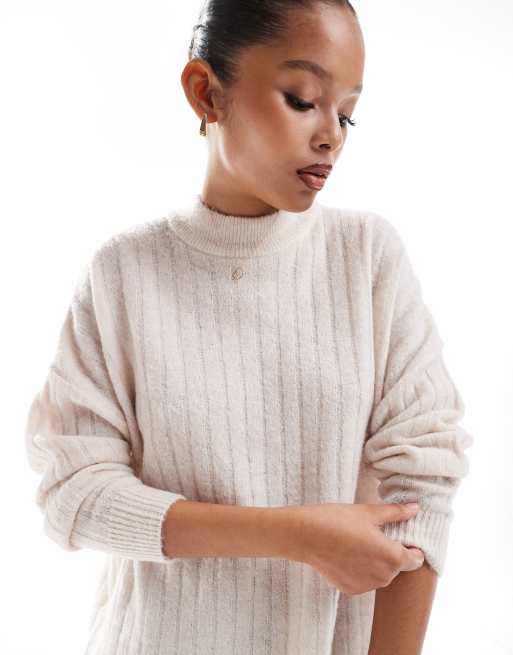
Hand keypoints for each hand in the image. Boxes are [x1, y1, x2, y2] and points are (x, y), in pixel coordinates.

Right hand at [296, 502, 424, 595]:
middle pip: (397, 566)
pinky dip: (360, 571)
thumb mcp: (368, 512)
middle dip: (390, 553)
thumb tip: (416, 508)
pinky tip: (346, 555)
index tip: (402, 538)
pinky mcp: (351, 590)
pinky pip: (364, 580)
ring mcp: (367, 586)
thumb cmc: (338, 520)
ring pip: (380, 574)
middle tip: (372, 535)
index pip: (416, 560)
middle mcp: (384, 577)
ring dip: (375, 563)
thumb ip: (396, 513)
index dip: (412, 548)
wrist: (305, 536)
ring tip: (357, 543)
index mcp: (392, 557)